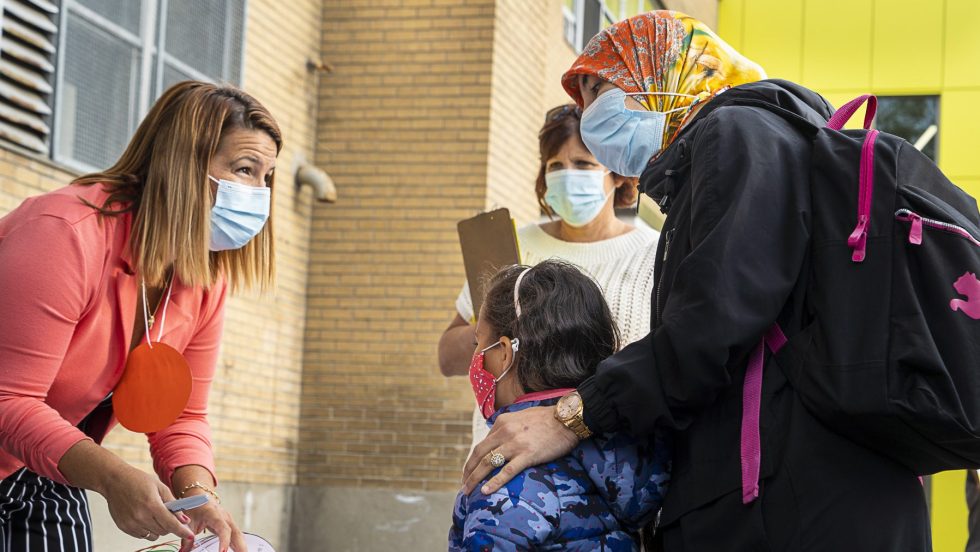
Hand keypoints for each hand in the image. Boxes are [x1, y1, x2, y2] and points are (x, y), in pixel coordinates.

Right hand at [101, 465, 194, 541]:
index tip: (190, 536)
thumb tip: (184, 520)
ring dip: (158, 528)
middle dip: (169, 525)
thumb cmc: (138, 481)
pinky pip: (142, 535)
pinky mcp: (124, 527)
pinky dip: (147, 529)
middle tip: (166, 514)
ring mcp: (131, 523)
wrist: (115, 481)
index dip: (182, 531)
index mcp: (152, 505)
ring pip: (153, 535)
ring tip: (153, 514)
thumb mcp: (160, 487)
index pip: (171, 524)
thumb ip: (173, 504)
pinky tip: (144, 517)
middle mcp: (140, 516)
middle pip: (164, 531)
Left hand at [178, 497, 246, 551]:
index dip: (224, 540)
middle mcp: (225, 517)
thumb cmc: (194, 506)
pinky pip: (236, 535)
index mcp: (215, 514)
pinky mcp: (229, 525)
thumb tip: (183, 551)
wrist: (199, 496)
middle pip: (235, 533)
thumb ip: (186, 537)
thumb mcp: (187, 520)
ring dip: (242, 546)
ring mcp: (229, 521)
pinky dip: (239, 545)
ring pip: (238, 535)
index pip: (223, 529)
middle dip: (240, 546)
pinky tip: (240, 551)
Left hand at [461, 406, 579, 494]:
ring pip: (488, 463)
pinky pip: (507, 471)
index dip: (473, 459)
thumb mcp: (522, 416)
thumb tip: (501, 438)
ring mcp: (515, 444)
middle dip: (468, 470)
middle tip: (464, 484)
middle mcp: (505, 432)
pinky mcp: (527, 455)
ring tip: (468, 491)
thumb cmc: (548, 418)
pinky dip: (494, 482)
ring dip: (475, 478)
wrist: (567, 418)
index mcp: (502, 422)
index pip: (483, 443)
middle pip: (479, 453)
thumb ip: (509, 426)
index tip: (470, 470)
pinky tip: (485, 491)